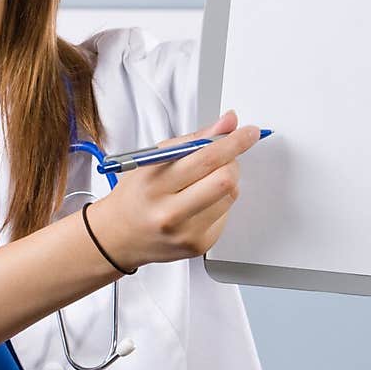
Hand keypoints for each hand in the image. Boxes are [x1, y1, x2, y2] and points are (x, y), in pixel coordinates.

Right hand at [86, 109, 259, 269]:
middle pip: (225, 180)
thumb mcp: (154, 160)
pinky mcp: (200, 246)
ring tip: (203, 183)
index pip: (205, 159)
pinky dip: (220, 202)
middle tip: (224, 157)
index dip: (233, 143)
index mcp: (156, 185)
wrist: (120, 237)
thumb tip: (228, 123)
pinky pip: (227, 214)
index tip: (250, 133)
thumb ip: (194, 139)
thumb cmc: (137, 194)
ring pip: (231, 196)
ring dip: (226, 182)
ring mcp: (187, 233)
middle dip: (232, 162)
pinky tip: (200, 204)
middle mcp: (170, 213)